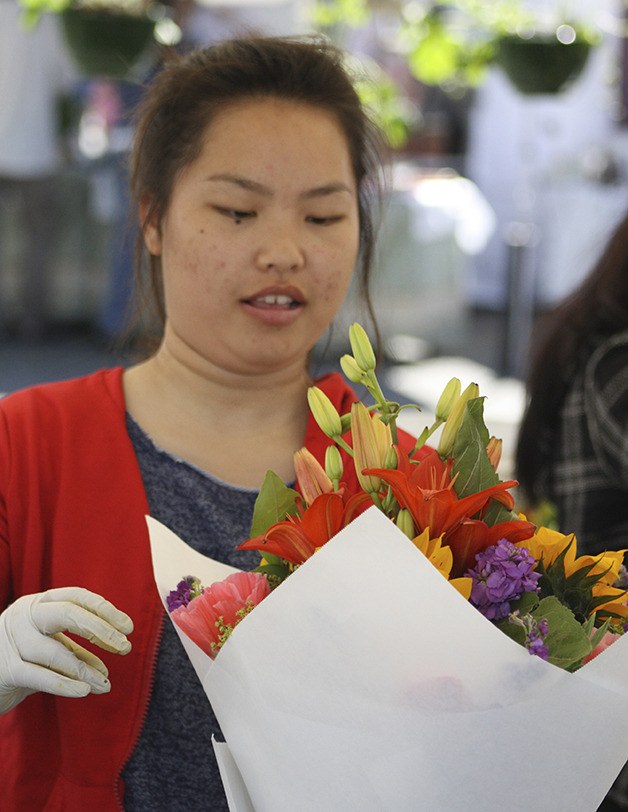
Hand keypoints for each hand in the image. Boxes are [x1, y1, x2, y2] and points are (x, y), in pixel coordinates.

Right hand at [0, 587, 133, 713]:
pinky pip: (40, 676)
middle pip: (68, 613)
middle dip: (100, 630)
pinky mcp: (5, 669)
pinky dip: (65, 684)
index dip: (105, 610)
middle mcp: (23, 615)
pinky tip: (85, 691)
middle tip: (126, 648)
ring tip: (105, 684)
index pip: (77, 596)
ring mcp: (11, 640)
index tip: (129, 627)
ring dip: (86, 669)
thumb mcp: (50, 650)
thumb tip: (107, 670)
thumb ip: (76, 652)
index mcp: (39, 603)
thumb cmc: (21, 661)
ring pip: (56, 651)